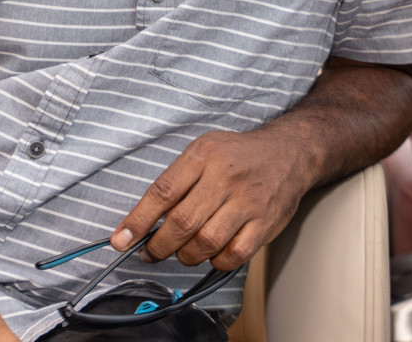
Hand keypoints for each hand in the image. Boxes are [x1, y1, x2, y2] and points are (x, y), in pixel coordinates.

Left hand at [112, 128, 311, 270]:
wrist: (291, 152)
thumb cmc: (239, 155)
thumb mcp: (204, 150)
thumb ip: (176, 181)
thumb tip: (143, 221)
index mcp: (204, 155)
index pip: (163, 192)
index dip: (137, 221)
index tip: (121, 240)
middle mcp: (225, 177)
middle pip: (182, 223)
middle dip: (158, 247)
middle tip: (151, 252)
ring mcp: (248, 201)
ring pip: (205, 243)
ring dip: (186, 256)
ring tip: (183, 251)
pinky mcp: (265, 223)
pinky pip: (233, 255)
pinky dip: (216, 261)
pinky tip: (213, 252)